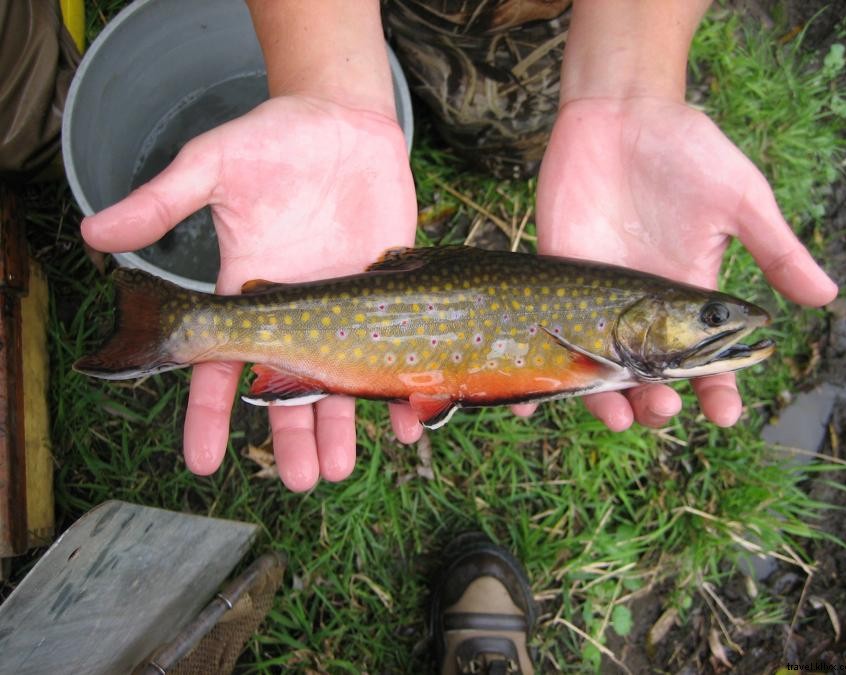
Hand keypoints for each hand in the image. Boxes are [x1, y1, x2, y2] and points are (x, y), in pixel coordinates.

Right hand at [81, 95, 420, 489]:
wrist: (343, 121)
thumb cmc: (273, 138)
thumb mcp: (213, 164)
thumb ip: (163, 200)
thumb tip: (93, 233)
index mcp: (249, 291)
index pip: (220, 365)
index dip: (208, 414)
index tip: (202, 462)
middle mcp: (296, 311)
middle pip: (287, 389)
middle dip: (292, 437)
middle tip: (302, 480)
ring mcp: (345, 308)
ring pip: (340, 382)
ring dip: (339, 427)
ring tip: (338, 470)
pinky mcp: (389, 294)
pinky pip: (399, 348)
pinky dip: (405, 384)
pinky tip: (410, 417)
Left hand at [530, 96, 836, 429]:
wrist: (622, 112)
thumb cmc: (687, 151)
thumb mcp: (740, 198)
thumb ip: (775, 248)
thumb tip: (826, 296)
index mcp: (688, 298)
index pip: (706, 360)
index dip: (717, 390)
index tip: (724, 414)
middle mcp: (641, 310)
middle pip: (649, 375)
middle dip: (656, 401)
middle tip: (661, 407)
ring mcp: (597, 297)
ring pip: (597, 367)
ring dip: (604, 399)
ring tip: (616, 415)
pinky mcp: (557, 277)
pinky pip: (545, 331)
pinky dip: (540, 369)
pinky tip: (532, 400)